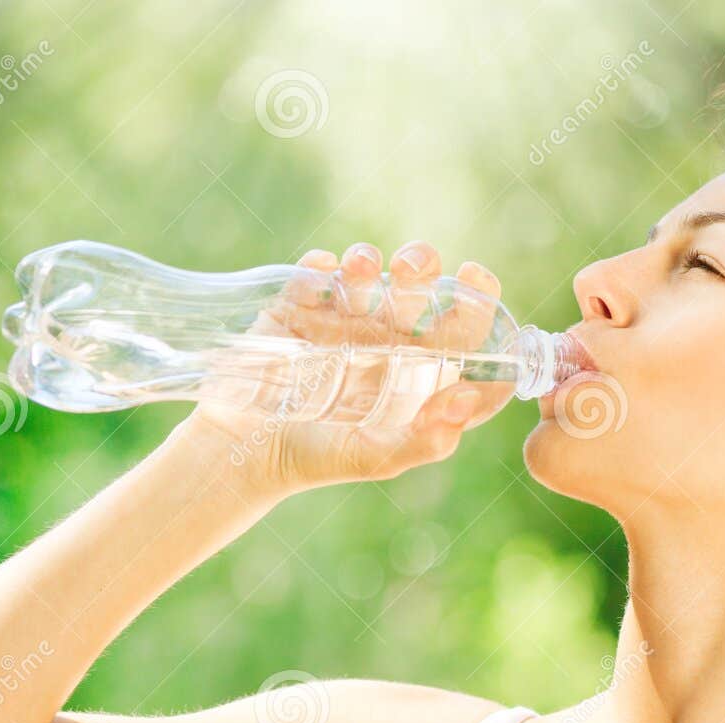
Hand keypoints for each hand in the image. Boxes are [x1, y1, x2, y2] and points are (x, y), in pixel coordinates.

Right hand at [182, 241, 514, 490]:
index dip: (479, 304)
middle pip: (419, 288)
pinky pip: (313, 275)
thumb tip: (466, 400)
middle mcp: (386, 339)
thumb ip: (427, 440)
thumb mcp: (377, 459)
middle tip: (413, 267)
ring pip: (367, 272)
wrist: (245, 453)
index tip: (478, 284)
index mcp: (418, 371)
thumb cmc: (320, 459)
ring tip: (361, 266)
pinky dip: (319, 267)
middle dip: (422, 267)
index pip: (463, 331)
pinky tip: (321, 274)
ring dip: (369, 260)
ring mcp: (341, 320)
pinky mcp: (297, 309)